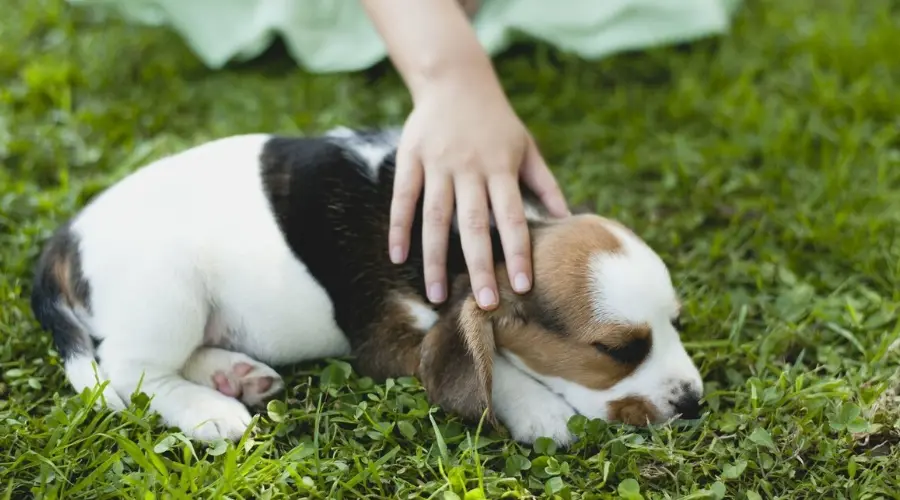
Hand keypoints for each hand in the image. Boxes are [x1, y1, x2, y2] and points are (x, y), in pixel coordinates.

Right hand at [388, 75, 568, 309]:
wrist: (454, 78)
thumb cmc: (496, 120)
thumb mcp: (526, 147)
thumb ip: (545, 184)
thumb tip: (569, 221)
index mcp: (500, 168)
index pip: (512, 218)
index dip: (517, 252)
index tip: (522, 287)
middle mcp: (469, 169)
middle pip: (474, 225)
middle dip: (479, 267)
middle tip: (484, 304)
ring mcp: (437, 164)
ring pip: (435, 218)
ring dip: (435, 259)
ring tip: (436, 296)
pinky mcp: (411, 158)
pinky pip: (403, 198)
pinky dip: (399, 227)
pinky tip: (397, 257)